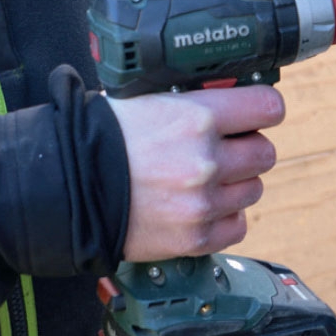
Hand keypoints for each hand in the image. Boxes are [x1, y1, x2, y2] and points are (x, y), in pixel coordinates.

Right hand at [106, 85, 284, 260]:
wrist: (66, 189)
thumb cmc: (103, 139)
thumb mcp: (150, 100)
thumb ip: (196, 101)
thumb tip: (230, 98)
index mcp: (197, 117)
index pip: (269, 108)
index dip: (266, 109)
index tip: (260, 113)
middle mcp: (207, 160)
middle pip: (265, 152)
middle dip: (248, 148)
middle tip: (226, 148)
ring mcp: (203, 202)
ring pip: (254, 189)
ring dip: (237, 183)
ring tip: (206, 179)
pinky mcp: (196, 237)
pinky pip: (238, 226)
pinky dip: (226, 217)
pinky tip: (204, 206)